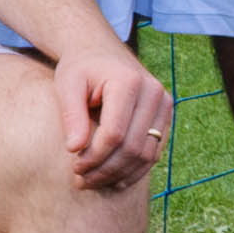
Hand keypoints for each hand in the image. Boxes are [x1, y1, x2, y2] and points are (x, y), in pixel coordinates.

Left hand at [51, 35, 170, 196]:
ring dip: (120, 174)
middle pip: (132, 147)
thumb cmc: (80, 68)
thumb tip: (74, 149)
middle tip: (81, 181)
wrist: (100, 50)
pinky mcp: (166, 115)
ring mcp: (164, 104)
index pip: (114, 133)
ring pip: (147, 154)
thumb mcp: (67, 84)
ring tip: (94, 182)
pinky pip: (155, 151)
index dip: (94, 157)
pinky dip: (135, 169)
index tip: (75, 168)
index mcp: (128, 82)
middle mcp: (153, 92)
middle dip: (105, 170)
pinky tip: (114, 179)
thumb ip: (71, 115)